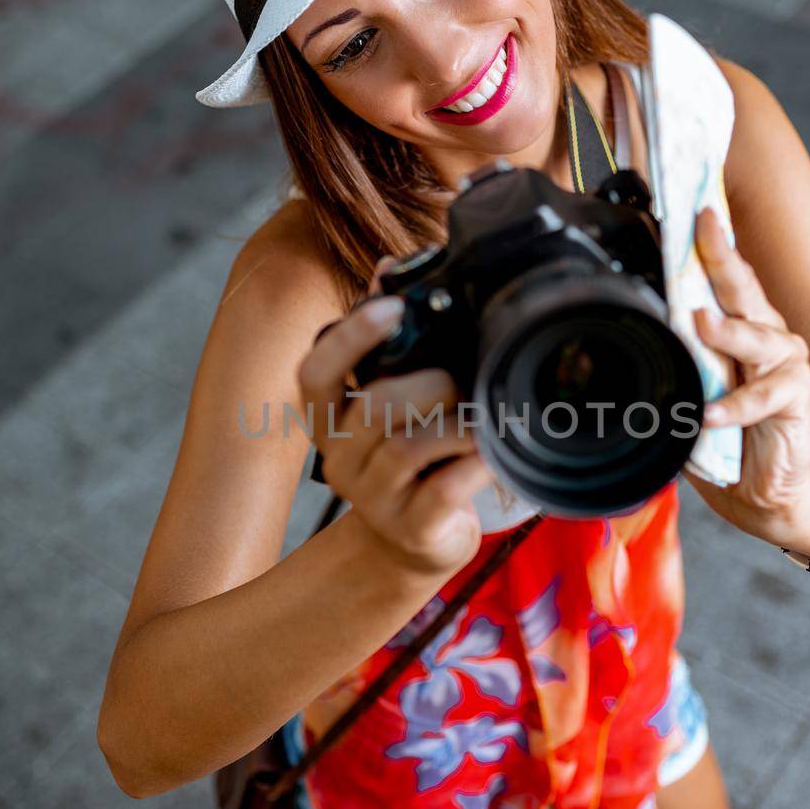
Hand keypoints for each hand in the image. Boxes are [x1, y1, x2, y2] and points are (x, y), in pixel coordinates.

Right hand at [297, 258, 492, 578]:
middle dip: (426, 385)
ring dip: (455, 423)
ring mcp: (372, 498)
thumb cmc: (411, 456)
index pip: (315, 372)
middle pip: (372, 408)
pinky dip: (475, 464)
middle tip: (460, 381)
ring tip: (484, 415)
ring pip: (405, 448)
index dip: (351, 337)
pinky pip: (442, 489)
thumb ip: (391, 340)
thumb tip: (389, 267)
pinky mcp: (410, 529)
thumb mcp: (395, 399)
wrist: (416, 541)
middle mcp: (339, 457)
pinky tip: (494, 454)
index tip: (392, 308)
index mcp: (328, 418)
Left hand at [689, 206, 809, 520]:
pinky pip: (763, 398)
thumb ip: (673, 358)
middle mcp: (768, 334)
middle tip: (705, 228)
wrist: (765, 488)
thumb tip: (630, 332)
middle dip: (723, 255)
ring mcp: (786, 363)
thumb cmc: (725, 431)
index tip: (695, 208)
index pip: (724, 276)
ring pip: (758, 337)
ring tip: (700, 324)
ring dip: (727, 331)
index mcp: (741, 324)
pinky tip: (711, 414)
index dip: (711, 241)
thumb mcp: (690, 388)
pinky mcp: (795, 398)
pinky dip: (734, 406)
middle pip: (743, 288)